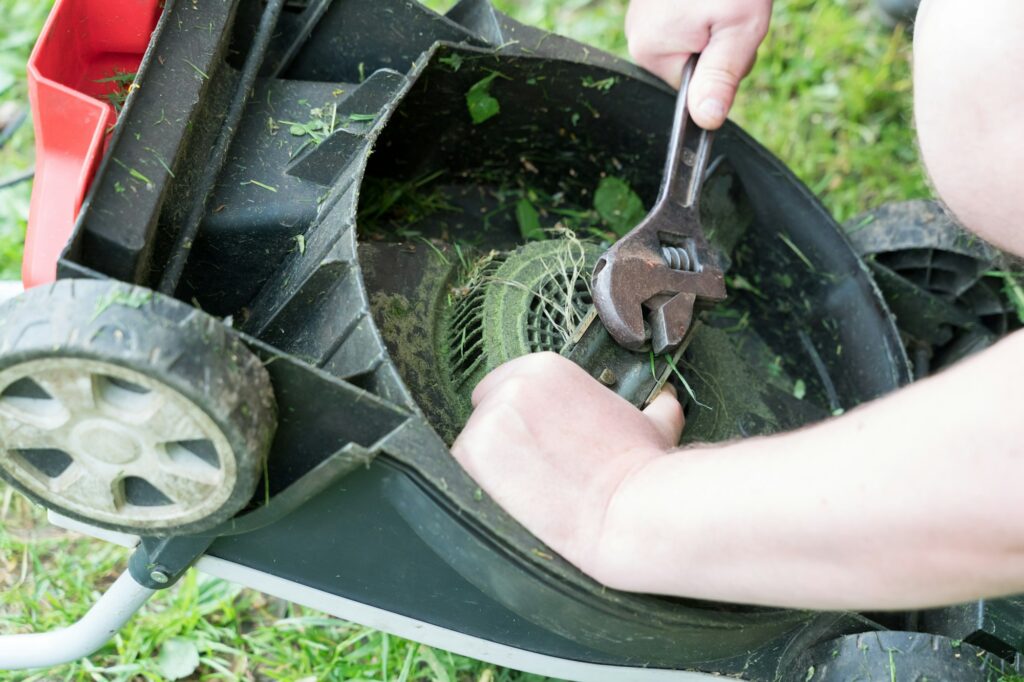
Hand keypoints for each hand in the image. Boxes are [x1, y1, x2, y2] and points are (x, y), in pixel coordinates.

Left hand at [451, 352, 683, 576]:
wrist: (627, 511)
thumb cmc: (641, 468)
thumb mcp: (651, 424)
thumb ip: (650, 405)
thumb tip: (664, 401)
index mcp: (546, 369)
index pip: (507, 385)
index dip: (520, 417)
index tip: (535, 442)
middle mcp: (510, 386)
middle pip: (485, 411)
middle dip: (503, 439)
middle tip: (531, 470)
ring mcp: (487, 420)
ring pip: (471, 442)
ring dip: (489, 466)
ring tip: (524, 491)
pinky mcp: (471, 455)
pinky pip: (458, 470)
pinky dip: (476, 487)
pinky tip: (508, 501)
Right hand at [625, 0, 771, 128]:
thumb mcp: (737, 30)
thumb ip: (720, 78)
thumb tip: (706, 122)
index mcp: (650, 50)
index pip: (691, 90)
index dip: (720, 70)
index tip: (732, 38)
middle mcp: (637, 35)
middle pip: (690, 66)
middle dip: (719, 48)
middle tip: (733, 15)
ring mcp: (643, 16)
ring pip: (691, 43)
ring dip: (716, 29)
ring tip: (726, 2)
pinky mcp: (654, 3)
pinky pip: (685, 23)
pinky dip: (706, 12)